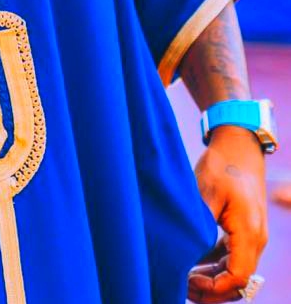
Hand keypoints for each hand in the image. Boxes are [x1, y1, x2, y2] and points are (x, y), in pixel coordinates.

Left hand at [188, 126, 267, 301]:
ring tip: (183, 277)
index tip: (186, 281)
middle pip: (238, 281)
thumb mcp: (206, 191)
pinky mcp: (243, 229)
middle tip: (181, 285)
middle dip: (211, 289)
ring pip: (234, 270)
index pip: (237, 277)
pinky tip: (191, 262)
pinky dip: (214, 264)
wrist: (239, 146)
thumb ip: (200, 224)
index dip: (213, 287)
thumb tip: (186, 251)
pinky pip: (231, 256)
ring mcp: (251, 235)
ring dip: (212, 279)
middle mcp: (255, 239)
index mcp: (249, 233)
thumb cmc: (222, 165)